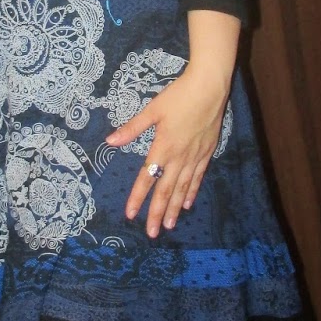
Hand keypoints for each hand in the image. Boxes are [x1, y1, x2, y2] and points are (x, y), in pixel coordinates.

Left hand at [107, 64, 229, 237]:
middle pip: (166, 190)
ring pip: (182, 188)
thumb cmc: (179, 95)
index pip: (147, 177)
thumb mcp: (152, 110)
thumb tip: (110, 141)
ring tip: (168, 225)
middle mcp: (179, 156)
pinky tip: (186, 204)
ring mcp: (195, 156)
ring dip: (173, 208)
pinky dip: (191, 192)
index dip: (138, 197)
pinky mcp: (207, 152)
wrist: (210, 87)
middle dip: (157, 212)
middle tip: (151, 233)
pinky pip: (197, 177)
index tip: (131, 214)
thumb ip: (132, 128)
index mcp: (163, 147)